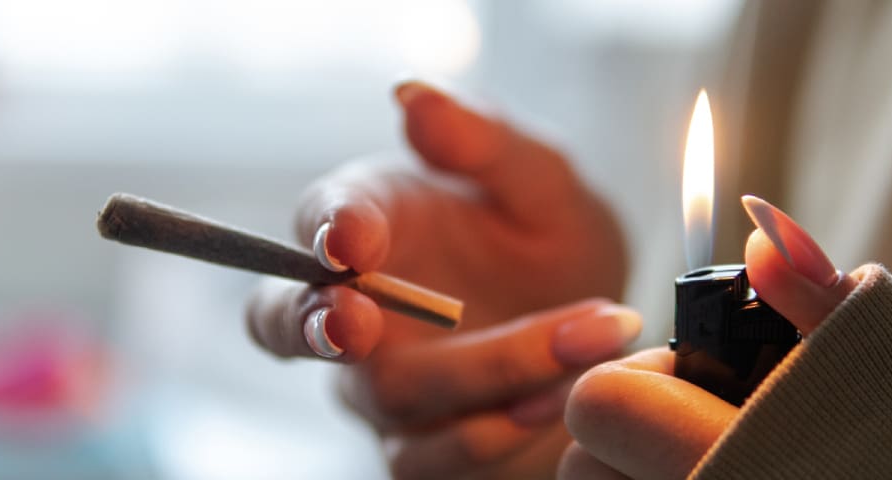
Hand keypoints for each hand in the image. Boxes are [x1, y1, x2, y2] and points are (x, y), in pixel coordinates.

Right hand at [245, 81, 630, 477]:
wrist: (602, 336)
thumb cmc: (553, 246)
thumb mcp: (544, 183)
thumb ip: (483, 141)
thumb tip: (413, 94)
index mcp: (373, 223)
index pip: (319, 221)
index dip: (326, 228)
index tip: (355, 235)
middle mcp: (359, 308)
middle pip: (289, 324)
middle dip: (315, 324)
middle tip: (355, 322)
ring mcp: (381, 384)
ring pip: (387, 393)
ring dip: (480, 370)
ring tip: (577, 342)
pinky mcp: (417, 447)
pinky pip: (423, 457)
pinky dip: (487, 435)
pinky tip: (554, 400)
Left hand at [559, 195, 860, 478]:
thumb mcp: (889, 352)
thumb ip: (813, 288)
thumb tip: (758, 234)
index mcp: (710, 459)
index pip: (596, 403)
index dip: (633, 376)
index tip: (692, 377)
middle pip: (582, 463)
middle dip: (626, 433)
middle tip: (700, 425)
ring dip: (637, 473)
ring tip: (714, 459)